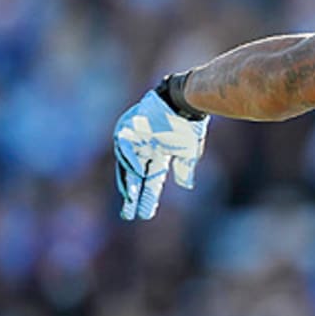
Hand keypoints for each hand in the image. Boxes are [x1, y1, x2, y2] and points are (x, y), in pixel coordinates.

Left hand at [114, 90, 208, 219]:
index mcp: (158, 154)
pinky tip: (138, 175)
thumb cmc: (189, 122)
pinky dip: (130, 162)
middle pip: (135, 177)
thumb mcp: (189, 150)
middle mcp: (143, 149)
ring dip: (129, 183)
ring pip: (127, 166)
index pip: (151, 180)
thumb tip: (185, 186)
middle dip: (133, 197)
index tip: (145, 215)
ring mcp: (135, 139)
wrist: (184, 99)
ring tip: (131, 199)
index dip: (148, 197)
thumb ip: (185, 168)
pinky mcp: (129, 128)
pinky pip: (125, 148)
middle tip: (128, 216)